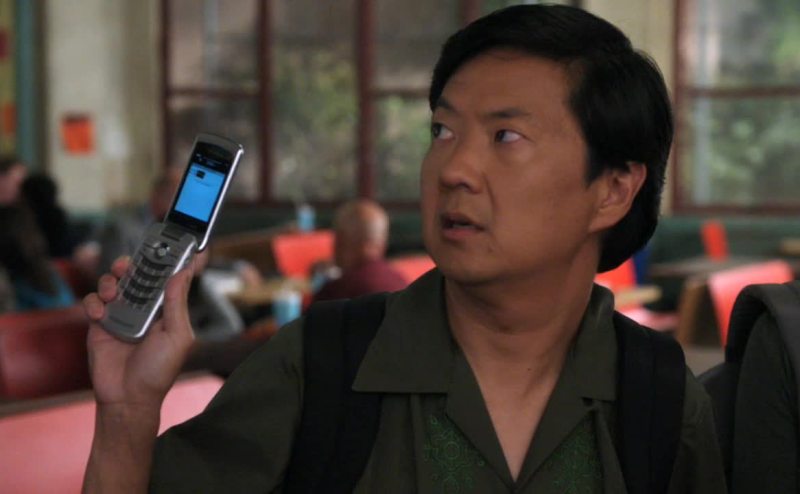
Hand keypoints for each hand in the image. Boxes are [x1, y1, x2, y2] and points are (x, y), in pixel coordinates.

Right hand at [83, 256, 196, 410]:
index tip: (161, 247)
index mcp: (165, 309)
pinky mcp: (100, 323)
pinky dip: (94, 302)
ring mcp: (120, 314)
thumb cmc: (158, 370)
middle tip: (128, 265)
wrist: (128, 397)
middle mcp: (143, 308)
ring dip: (110, 281)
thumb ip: (177, 302)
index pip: (164, 278)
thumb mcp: (177, 335)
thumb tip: (183, 271)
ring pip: (112, 283)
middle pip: (136, 274)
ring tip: (112, 292)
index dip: (162, 262)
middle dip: (132, 265)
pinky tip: (100, 314)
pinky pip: (93, 302)